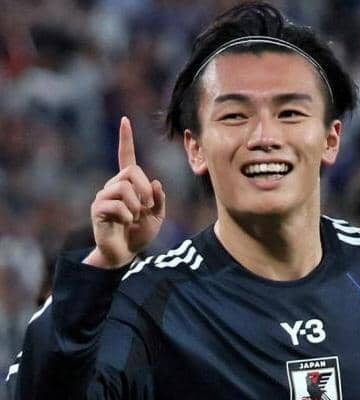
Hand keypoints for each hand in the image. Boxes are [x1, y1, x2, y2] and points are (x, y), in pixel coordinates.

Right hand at [84, 117, 165, 268]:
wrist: (125, 253)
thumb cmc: (140, 233)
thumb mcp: (157, 216)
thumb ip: (159, 199)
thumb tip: (155, 183)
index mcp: (129, 183)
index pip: (127, 157)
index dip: (126, 139)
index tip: (125, 120)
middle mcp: (114, 185)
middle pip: (131, 171)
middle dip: (144, 188)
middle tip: (147, 207)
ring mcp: (104, 195)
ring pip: (124, 187)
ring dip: (136, 205)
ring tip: (134, 218)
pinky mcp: (98, 208)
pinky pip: (117, 204)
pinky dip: (128, 216)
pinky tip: (125, 223)